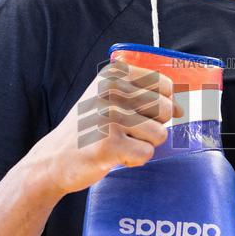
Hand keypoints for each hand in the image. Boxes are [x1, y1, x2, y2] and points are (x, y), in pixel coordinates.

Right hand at [27, 59, 183, 198]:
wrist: (54, 159)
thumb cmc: (89, 129)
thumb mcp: (109, 98)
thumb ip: (143, 95)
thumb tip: (180, 108)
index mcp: (113, 74)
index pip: (165, 85)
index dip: (163, 105)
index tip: (143, 115)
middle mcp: (111, 91)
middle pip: (166, 109)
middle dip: (151, 126)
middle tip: (125, 131)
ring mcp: (110, 117)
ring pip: (160, 134)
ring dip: (142, 144)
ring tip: (117, 143)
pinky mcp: (109, 144)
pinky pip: (147, 153)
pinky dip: (134, 160)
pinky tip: (113, 156)